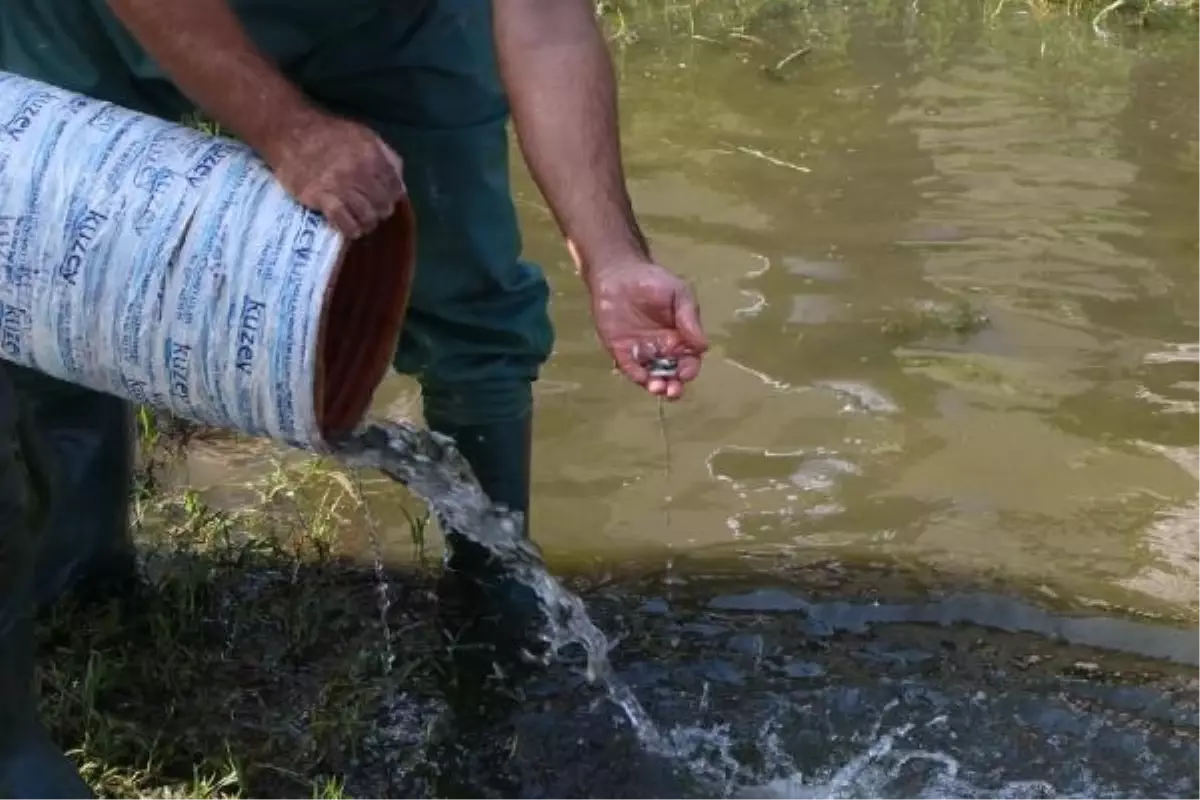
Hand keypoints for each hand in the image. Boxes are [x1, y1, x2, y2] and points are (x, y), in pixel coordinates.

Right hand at [262, 110, 406, 239]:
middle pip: (383, 205)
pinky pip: (344, 222)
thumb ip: (386, 156)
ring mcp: (339, 186)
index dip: (393, 197)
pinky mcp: (320, 197)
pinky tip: (349, 228)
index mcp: (372, 156)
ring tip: (361, 221)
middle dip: (381, 211)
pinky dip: (350, 229)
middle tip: (372, 211)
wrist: (289, 131)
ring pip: (367, 216)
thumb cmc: (329, 133)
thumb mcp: (364, 135)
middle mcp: (359, 172)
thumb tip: (400, 182)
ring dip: (367, 223)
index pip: (395, 188)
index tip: (385, 199)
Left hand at [588, 259, 707, 399]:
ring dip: (656, 386)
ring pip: (651, 377)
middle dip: (674, 386)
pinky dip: (636, 375)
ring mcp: (642, 353)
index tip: (686, 373)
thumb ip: (689, 319)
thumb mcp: (679, 295)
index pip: (689, 361)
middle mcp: (663, 351)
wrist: (619, 273)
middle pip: (672, 375)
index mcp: (680, 339)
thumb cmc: (653, 281)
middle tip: (672, 390)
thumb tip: (704, 346)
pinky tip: (641, 377)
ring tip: (657, 387)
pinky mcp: (621, 351)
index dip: (689, 370)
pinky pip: (630, 368)